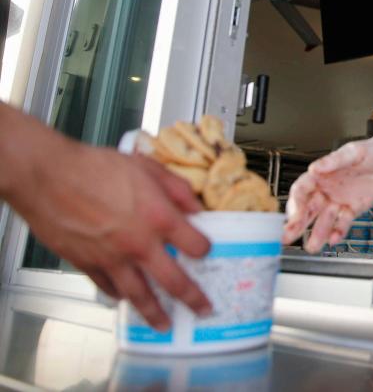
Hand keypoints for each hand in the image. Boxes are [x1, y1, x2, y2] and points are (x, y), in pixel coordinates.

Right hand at [19, 142, 211, 330]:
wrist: (48, 176)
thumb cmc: (95, 166)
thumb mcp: (147, 166)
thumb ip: (177, 189)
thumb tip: (197, 207)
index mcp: (159, 217)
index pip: (195, 245)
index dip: (204, 249)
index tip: (206, 251)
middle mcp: (139, 244)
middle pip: (174, 281)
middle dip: (192, 298)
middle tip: (203, 309)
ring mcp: (112, 259)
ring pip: (139, 295)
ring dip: (155, 313)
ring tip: (165, 325)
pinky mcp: (87, 264)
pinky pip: (108, 288)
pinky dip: (118, 296)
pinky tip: (125, 298)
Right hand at [283, 134, 372, 250]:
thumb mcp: (355, 151)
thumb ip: (335, 161)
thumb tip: (314, 168)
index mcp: (322, 174)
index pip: (302, 189)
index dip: (296, 202)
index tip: (293, 215)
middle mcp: (327, 189)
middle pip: (308, 208)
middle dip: (297, 223)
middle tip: (288, 237)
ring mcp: (339, 201)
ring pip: (324, 219)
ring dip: (317, 233)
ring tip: (312, 247)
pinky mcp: (353, 209)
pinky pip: (343, 223)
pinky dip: (338, 232)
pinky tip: (333, 240)